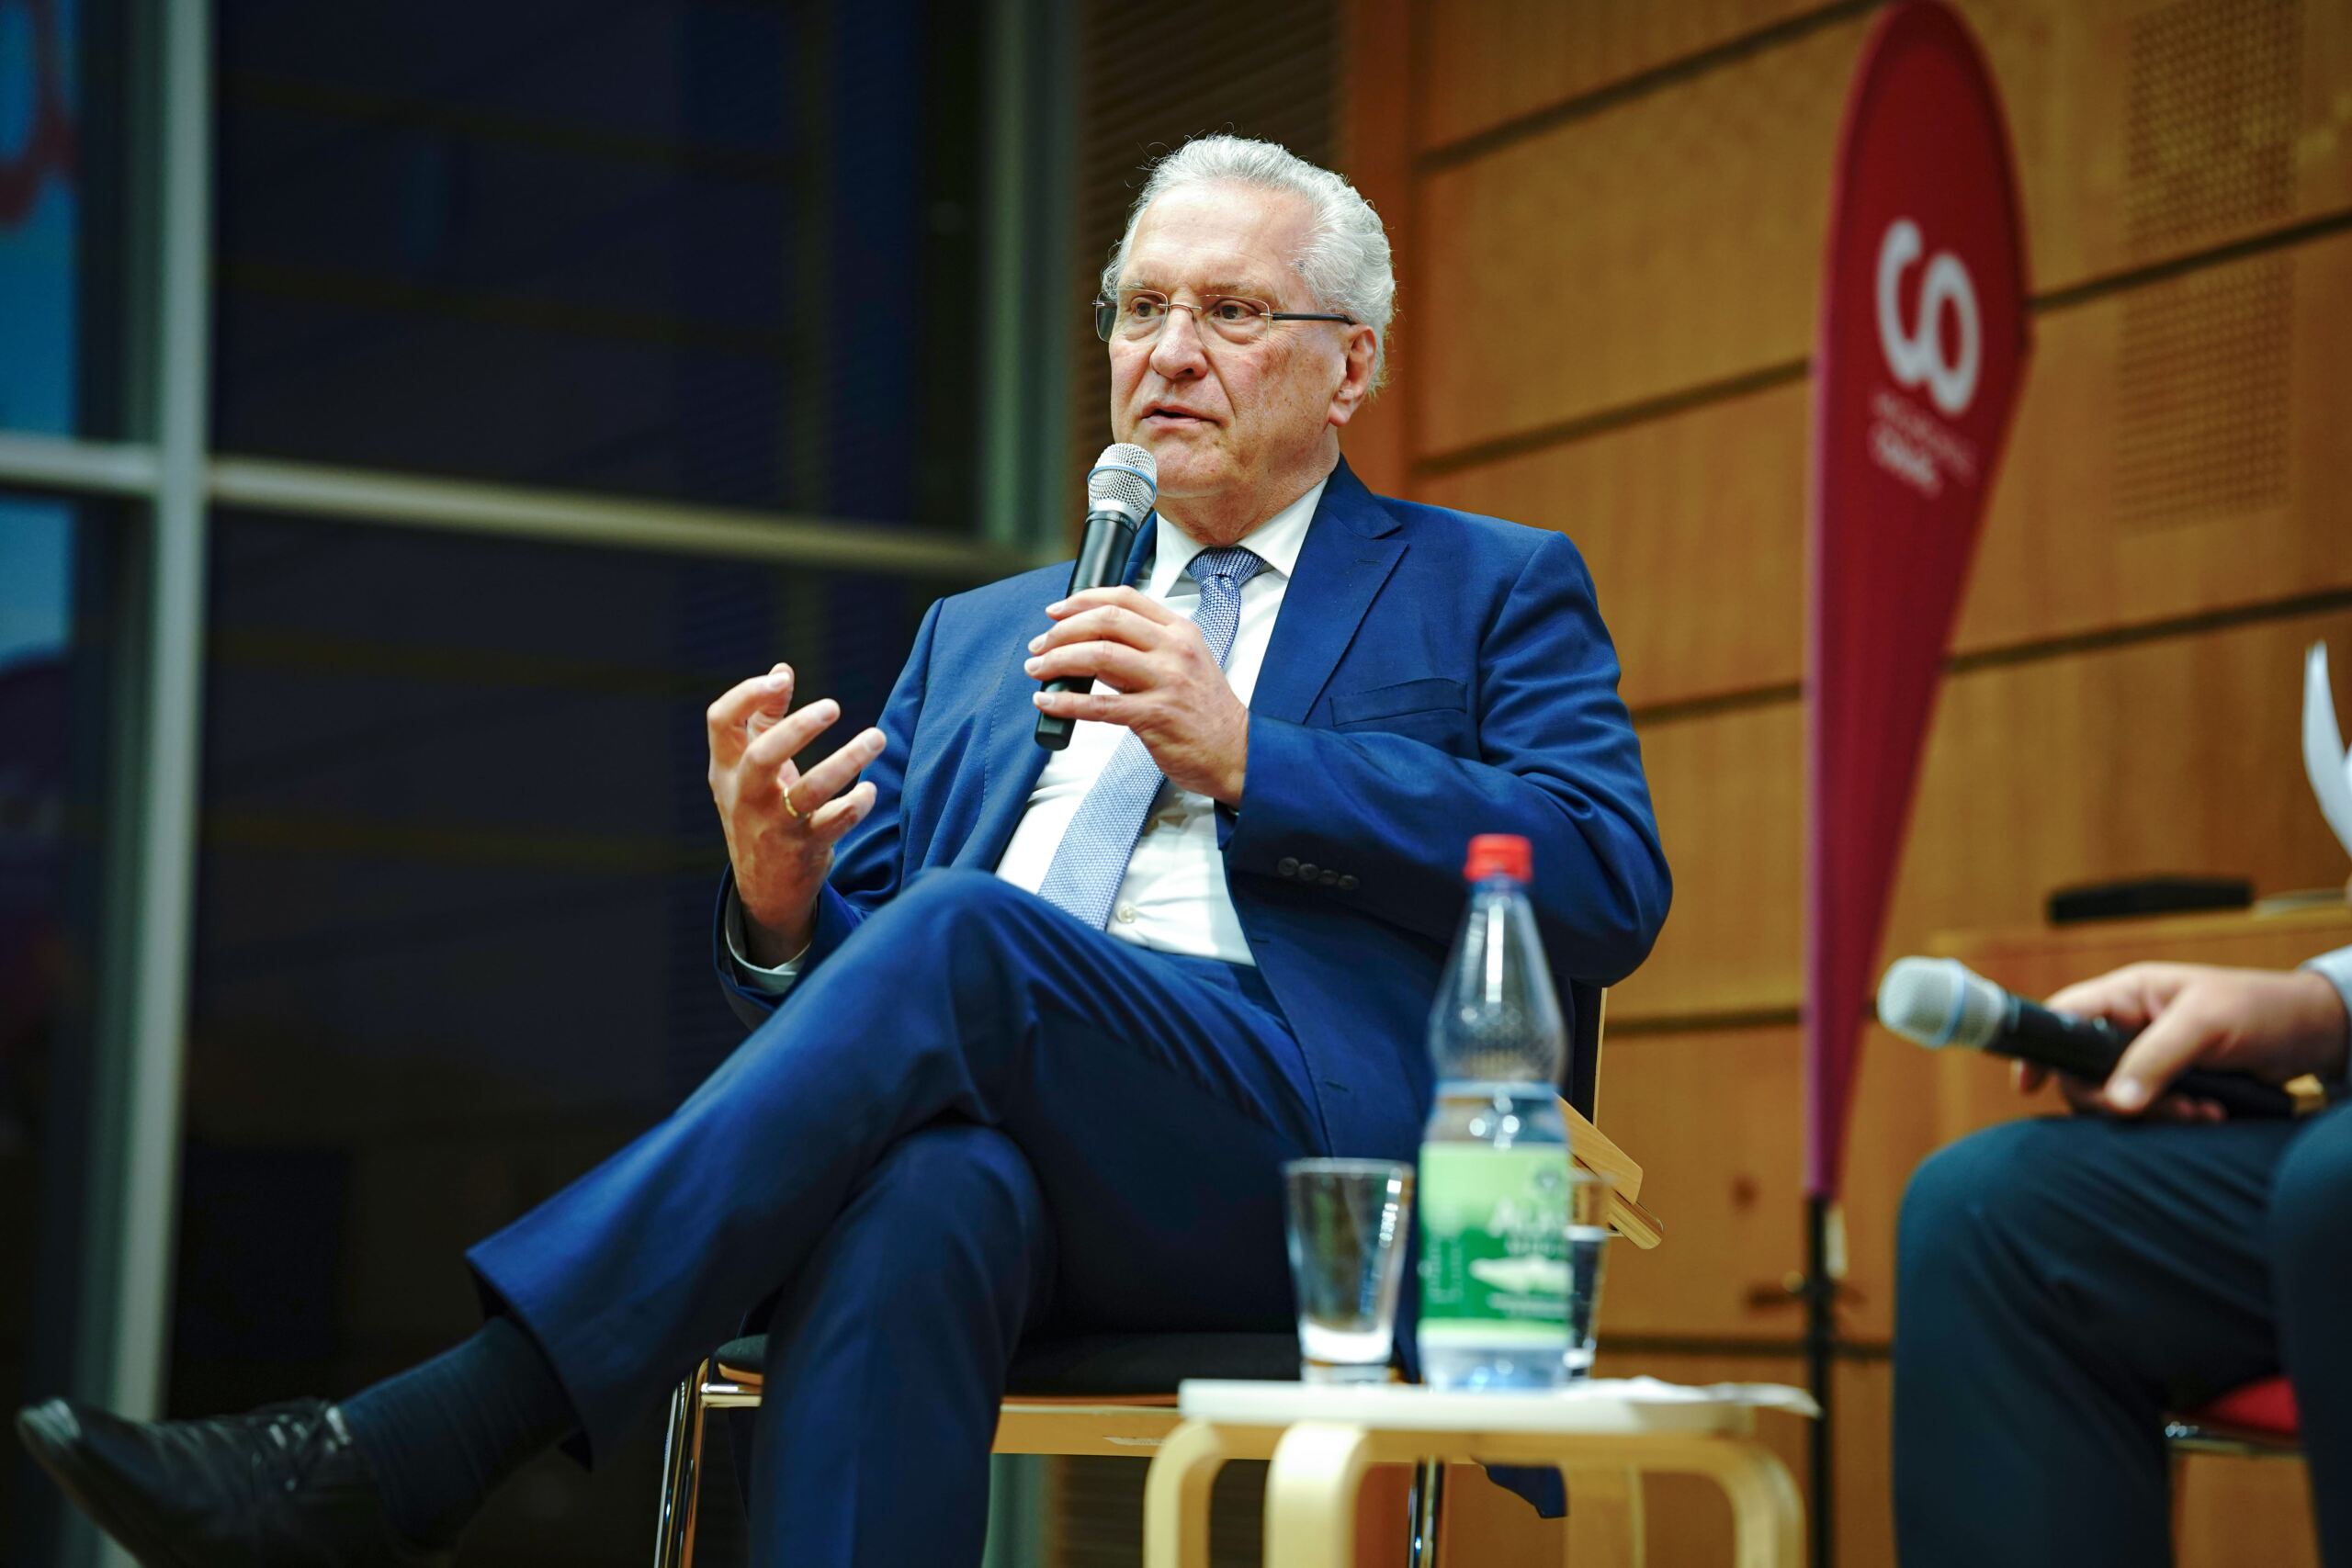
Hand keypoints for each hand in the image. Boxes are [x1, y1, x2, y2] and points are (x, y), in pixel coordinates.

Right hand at [706, 664, 884, 964]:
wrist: (763, 887)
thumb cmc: (761, 810)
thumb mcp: (751, 768)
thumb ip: (764, 718)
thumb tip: (782, 670)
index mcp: (727, 768)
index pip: (721, 722)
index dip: (747, 694)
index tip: (781, 681)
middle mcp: (745, 796)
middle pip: (762, 756)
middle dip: (798, 729)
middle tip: (834, 706)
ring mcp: (773, 826)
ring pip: (808, 792)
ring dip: (846, 762)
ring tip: (877, 738)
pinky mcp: (802, 850)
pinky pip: (834, 824)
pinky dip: (856, 804)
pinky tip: (870, 790)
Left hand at [1024, 586, 1250, 804]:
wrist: (1236, 753)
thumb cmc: (1206, 713)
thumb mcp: (1184, 666)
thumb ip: (1142, 652)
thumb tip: (1091, 649)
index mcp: (1180, 631)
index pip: (1124, 599)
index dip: (1083, 600)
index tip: (1056, 611)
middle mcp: (1174, 649)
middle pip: (1107, 621)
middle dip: (1063, 630)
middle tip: (1040, 645)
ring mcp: (1167, 681)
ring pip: (1099, 655)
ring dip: (1058, 661)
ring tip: (1038, 670)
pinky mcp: (1156, 715)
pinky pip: (1100, 705)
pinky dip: (1066, 701)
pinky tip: (1049, 702)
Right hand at [2011, 961, 2349, 1119]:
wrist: (2315, 1035)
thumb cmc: (2262, 1009)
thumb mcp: (2206, 1024)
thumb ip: (2156, 1058)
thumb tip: (2115, 1102)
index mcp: (2127, 995)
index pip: (2062, 1018)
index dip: (2039, 1050)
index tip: (2029, 1087)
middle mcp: (2130, 1027)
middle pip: (2086, 1072)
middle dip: (2120, 1098)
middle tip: (2165, 1108)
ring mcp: (2150, 1058)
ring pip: (2119, 1098)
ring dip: (2155, 1114)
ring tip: (2201, 1112)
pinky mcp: (2172, 1085)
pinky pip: (2150, 1112)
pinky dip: (2174, 1120)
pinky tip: (2208, 1115)